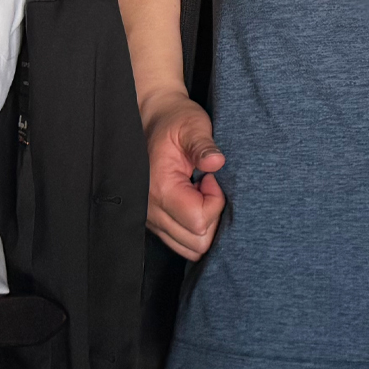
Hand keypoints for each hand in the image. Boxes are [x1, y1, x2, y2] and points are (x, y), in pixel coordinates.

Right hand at [144, 93, 225, 259]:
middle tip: (209, 186)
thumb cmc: (175, 122)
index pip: (198, 221)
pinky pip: (180, 242)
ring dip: (204, 226)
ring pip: (190, 248)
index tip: (211, 177)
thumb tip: (216, 162)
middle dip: (212, 217)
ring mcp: (151, 219)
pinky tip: (195, 202)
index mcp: (160, 188)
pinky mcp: (155, 221)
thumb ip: (203, 145)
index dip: (215, 202)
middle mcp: (151, 211)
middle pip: (196, 242)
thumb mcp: (191, 126)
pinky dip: (195, 230)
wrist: (153, 120)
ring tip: (202, 194)